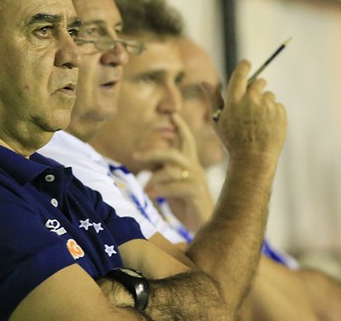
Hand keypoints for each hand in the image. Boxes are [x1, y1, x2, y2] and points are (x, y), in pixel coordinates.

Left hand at [134, 113, 213, 231]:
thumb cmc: (186, 206)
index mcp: (190, 165)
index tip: (173, 114)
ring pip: (172, 168)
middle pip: (174, 152)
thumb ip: (163, 171)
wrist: (205, 227)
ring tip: (145, 190)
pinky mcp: (196, 191)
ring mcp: (197, 179)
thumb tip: (146, 158)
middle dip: (154, 151)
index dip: (181, 127)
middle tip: (134, 155)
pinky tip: (152, 196)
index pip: (186, 141)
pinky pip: (176, 185)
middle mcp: (195, 168)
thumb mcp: (172, 185)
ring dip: (155, 178)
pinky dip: (161, 190)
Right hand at [215, 60, 286, 163]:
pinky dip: (273, 113)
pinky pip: (277, 106)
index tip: (247, 63)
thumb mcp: (217, 120)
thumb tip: (203, 82)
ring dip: (264, 102)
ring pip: (269, 95)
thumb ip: (213, 98)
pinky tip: (266, 126)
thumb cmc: (232, 140)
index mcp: (234, 99)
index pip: (241, 74)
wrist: (253, 158)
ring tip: (258, 120)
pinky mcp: (280, 113)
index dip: (244, 66)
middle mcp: (251, 99)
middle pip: (258, 82)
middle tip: (252, 100)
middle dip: (256, 86)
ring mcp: (267, 106)